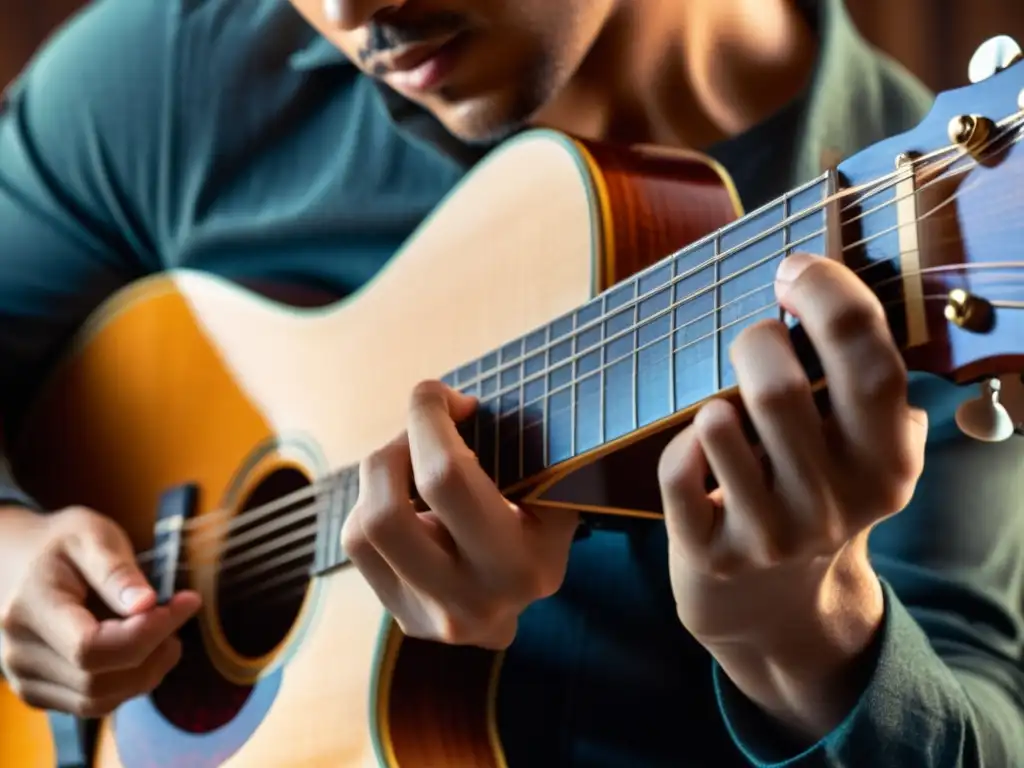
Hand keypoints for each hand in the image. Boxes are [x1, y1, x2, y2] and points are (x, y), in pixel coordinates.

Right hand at [0, 507, 200, 716]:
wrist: (20, 561)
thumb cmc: (62, 544)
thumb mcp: (92, 536)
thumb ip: (117, 571)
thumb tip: (147, 604)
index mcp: (29, 610)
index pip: (91, 648)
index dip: (147, 634)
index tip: (187, 602)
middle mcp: (19, 653)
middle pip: (98, 681)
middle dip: (154, 652)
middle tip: (180, 615)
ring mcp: (24, 678)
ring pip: (98, 701)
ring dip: (147, 673)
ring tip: (167, 633)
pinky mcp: (38, 691)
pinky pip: (92, 705)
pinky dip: (129, 684)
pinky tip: (144, 651)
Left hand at [342, 381, 578, 648]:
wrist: (526, 599)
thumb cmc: (538, 524)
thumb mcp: (550, 492)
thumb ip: (514, 450)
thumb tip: (450, 402)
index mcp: (521, 566)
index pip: (446, 479)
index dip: (427, 419)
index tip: (437, 395)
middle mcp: (475, 602)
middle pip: (387, 514)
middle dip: (394, 450)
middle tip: (419, 430)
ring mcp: (434, 618)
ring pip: (362, 531)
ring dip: (380, 479)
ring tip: (411, 462)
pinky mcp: (404, 619)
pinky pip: (358, 546)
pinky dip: (373, 506)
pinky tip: (406, 501)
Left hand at [658, 254, 927, 733]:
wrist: (778, 608)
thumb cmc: (814, 499)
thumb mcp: (862, 455)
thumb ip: (862, 391)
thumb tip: (824, 285)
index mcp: (885, 464)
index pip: (870, 365)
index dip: (830, 297)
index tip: (794, 269)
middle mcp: (836, 503)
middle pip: (781, 390)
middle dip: (756, 341)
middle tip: (752, 342)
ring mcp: (771, 535)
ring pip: (722, 426)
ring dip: (715, 397)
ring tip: (724, 407)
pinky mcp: (712, 555)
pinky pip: (679, 471)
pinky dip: (682, 442)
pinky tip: (698, 446)